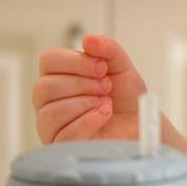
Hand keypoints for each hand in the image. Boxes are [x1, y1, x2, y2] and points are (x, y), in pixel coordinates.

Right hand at [32, 34, 147, 142]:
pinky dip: (88, 122)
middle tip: (107, 87)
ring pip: (50, 112)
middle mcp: (49, 100)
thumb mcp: (122, 67)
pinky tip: (104, 116)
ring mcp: (52, 125)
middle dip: (82, 84)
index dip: (74, 61)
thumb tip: (89, 39)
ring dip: (85, 103)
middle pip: (45, 87)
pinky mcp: (62, 147)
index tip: (102, 67)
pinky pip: (64, 134)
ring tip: (106, 104)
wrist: (141, 125)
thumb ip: (108, 49)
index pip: (48, 61)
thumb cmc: (126, 98)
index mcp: (59, 76)